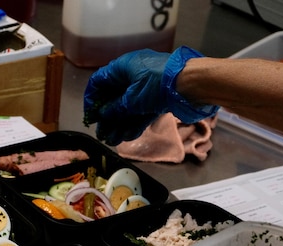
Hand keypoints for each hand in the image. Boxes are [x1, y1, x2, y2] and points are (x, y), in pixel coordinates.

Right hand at [82, 46, 218, 145]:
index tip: (90, 117)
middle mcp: (132, 75)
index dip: (91, 100)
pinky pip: (141, 111)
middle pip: (113, 97)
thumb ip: (115, 109)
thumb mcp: (132, 99)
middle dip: (107, 118)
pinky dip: (134, 123)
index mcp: (122, 67)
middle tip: (102, 134)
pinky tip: (127, 137)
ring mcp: (146, 87)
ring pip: (127, 107)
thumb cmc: (158, 84)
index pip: (99, 82)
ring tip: (113, 141)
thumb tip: (103, 116)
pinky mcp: (157, 97)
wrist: (192, 83)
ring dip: (119, 124)